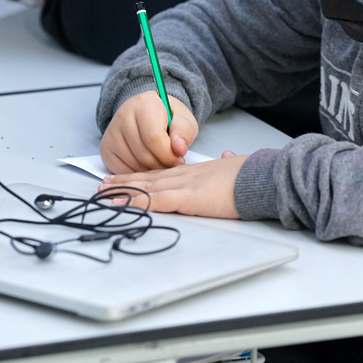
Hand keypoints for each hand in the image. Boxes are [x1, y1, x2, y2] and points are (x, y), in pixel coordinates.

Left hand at [98, 153, 248, 217]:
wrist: (258, 177)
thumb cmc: (250, 175)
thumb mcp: (235, 166)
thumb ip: (226, 164)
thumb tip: (227, 157)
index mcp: (196, 171)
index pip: (163, 173)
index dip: (143, 175)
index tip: (127, 177)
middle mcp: (186, 175)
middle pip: (149, 179)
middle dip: (125, 182)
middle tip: (104, 184)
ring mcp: (184, 186)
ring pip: (146, 188)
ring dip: (123, 192)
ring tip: (104, 195)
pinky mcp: (187, 198)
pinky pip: (155, 201)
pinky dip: (136, 203)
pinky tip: (122, 205)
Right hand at [100, 92, 197, 173]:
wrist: (150, 114)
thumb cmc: (169, 118)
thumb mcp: (184, 120)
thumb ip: (184, 132)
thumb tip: (179, 149)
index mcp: (144, 104)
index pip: (153, 137)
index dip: (169, 154)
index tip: (180, 160)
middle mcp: (123, 116)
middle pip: (143, 154)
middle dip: (162, 165)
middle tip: (172, 165)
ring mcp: (111, 133)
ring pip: (133, 165)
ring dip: (151, 171)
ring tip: (162, 164)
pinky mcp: (106, 148)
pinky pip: (122, 171)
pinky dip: (137, 174)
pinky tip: (148, 166)